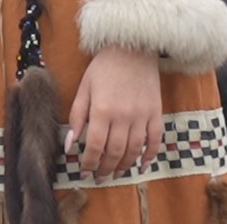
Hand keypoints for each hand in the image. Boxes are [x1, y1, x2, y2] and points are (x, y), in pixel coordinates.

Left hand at [67, 46, 162, 177]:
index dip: (89, 163)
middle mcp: (123, 116)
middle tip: (99, 178)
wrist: (132, 48)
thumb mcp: (83, 89)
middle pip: (115, 152)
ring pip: (134, 150)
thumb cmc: (103, 67)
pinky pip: (155, 140)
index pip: (94, 146)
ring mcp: (142, 116)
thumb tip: (69, 144)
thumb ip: (76, 117)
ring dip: (124, 165)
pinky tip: (141, 165)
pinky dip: (149, 155)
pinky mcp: (157, 113)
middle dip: (105, 168)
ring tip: (115, 173)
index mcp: (102, 110)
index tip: (84, 172)